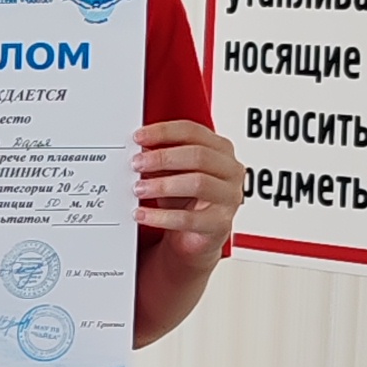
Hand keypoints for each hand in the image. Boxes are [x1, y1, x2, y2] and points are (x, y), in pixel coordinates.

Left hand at [138, 120, 244, 265]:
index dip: (164, 132)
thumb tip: (141, 150)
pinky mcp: (219, 224)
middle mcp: (230, 170)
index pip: (193, 132)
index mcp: (220, 150)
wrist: (196, 235)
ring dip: (162, 185)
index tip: (139, 137)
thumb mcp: (173, 173)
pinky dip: (161, 217)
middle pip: (198, 155)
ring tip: (138, 189)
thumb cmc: (187, 198)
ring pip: (197, 183)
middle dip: (162, 158)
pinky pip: (189, 218)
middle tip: (137, 163)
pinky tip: (143, 214)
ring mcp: (229, 197)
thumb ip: (161, 159)